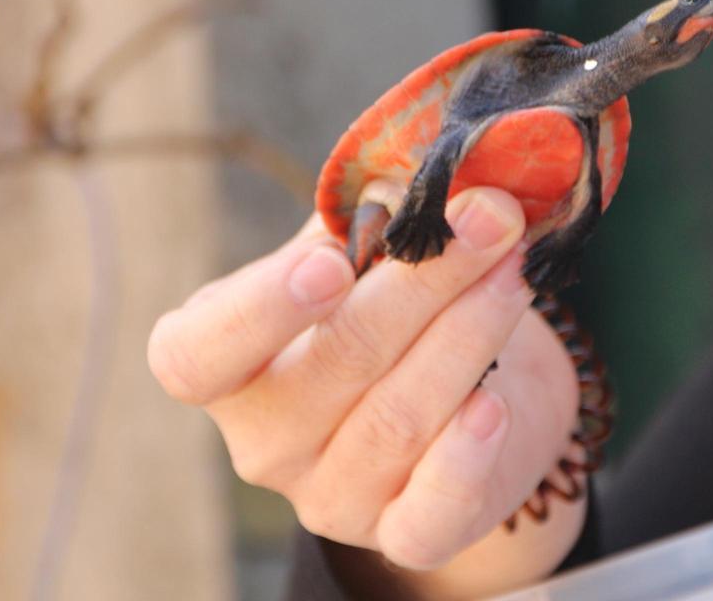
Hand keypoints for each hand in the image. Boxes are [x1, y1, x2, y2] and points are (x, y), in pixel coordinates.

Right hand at [147, 186, 585, 597]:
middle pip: (338, 362)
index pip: (197, 356)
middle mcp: (264, 440)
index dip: (259, 310)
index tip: (328, 260)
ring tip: (515, 269)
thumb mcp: (362, 260)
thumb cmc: (390, 311)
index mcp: (228, 365)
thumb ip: (368, 221)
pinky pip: (430, 513)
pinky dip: (467, 457)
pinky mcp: (398, 533)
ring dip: (469, 333)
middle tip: (489, 215)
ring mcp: (328, 495)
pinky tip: (495, 403)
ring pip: (398, 419)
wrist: (461, 396)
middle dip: (425, 280)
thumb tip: (415, 179)